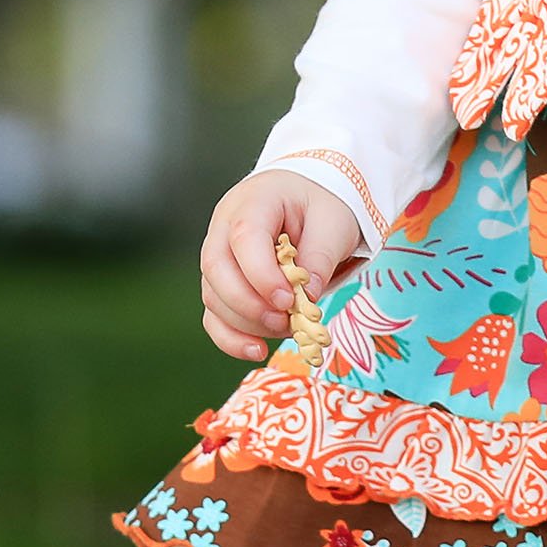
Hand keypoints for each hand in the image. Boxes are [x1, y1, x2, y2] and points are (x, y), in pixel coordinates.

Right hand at [199, 170, 361, 363]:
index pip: (244, 239)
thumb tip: (308, 299)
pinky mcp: (222, 282)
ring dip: (245, 323)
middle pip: (216, 270)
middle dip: (249, 305)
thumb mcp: (333, 221)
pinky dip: (231, 338)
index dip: (261, 275)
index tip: (289, 301)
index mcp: (254, 201)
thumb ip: (321, 256)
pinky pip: (214, 314)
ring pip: (213, 296)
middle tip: (286, 321)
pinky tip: (257, 350)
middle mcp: (224, 226)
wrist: (309, 196)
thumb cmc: (321, 204)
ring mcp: (218, 254)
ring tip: (287, 330)